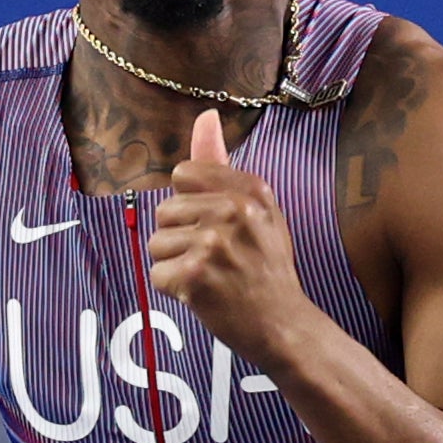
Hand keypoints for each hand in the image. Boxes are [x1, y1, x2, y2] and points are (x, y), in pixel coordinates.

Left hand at [144, 109, 312, 355]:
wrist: (285, 326)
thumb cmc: (266, 267)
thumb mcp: (257, 210)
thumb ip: (223, 165)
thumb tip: (205, 116)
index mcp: (250, 190)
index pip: (182, 175)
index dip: (192, 204)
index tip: (218, 226)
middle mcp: (234, 212)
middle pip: (165, 210)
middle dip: (181, 237)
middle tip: (217, 259)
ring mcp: (214, 244)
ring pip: (157, 243)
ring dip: (176, 264)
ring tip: (211, 277)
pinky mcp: (196, 276)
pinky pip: (158, 275)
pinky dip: (175, 290)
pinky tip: (204, 295)